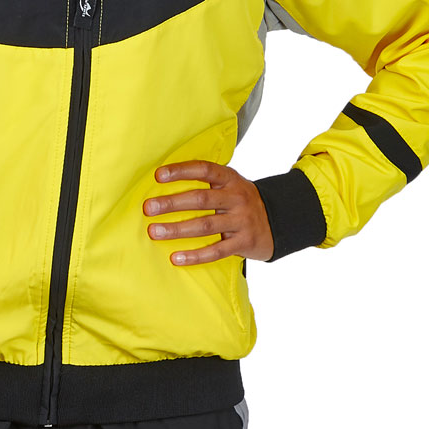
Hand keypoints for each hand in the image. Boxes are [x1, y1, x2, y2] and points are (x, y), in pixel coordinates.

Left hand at [143, 161, 274, 263]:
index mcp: (230, 180)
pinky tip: (176, 258)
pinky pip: (216, 251)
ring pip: (205, 226)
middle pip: (201, 199)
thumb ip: (207, 183)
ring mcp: (241, 221)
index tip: (158, 175)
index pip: (204, 170)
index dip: (181, 171)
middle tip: (149, 208)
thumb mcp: (231, 185)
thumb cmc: (242, 202)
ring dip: (177, 229)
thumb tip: (164, 181)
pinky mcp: (243, 243)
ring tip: (155, 232)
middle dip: (172, 203)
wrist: (279, 221)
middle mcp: (237, 198)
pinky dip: (195, 256)